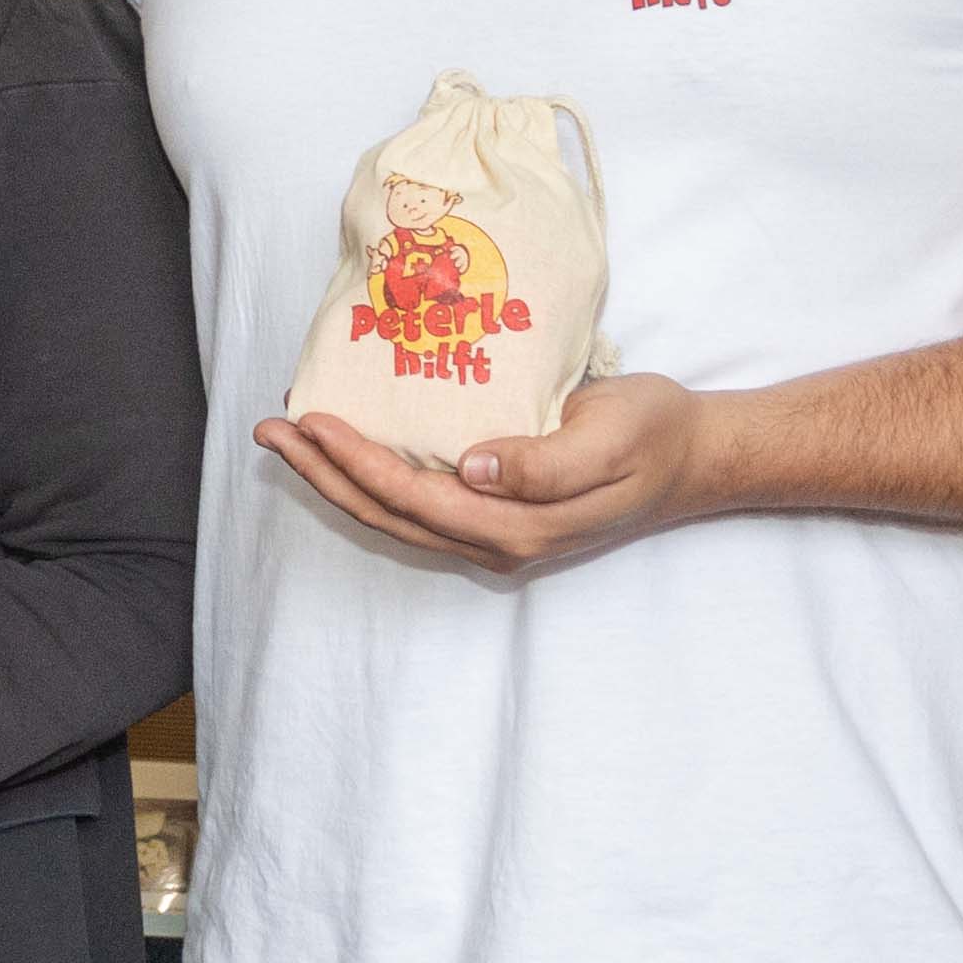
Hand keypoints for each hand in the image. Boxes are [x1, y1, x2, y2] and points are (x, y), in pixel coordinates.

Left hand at [255, 371, 719, 575]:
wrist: (693, 454)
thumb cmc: (654, 436)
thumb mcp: (612, 438)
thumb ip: (546, 465)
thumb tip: (474, 469)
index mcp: (518, 528)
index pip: (415, 497)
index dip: (357, 463)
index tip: (312, 422)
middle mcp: (495, 540)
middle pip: (387, 512)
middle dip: (323, 472)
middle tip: (270, 429)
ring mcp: (492, 532)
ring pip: (393, 512)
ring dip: (335, 477)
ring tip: (286, 437)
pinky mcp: (492, 512)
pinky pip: (415, 501)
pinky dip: (370, 475)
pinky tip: (342, 446)